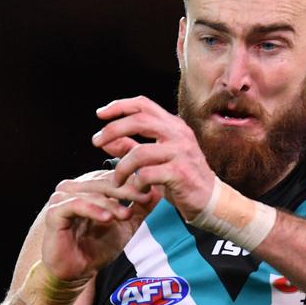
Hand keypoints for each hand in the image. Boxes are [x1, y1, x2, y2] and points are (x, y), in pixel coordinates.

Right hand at [42, 169, 158, 280]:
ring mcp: (62, 198)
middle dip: (127, 190)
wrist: (76, 272)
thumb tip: (159, 192)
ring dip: (112, 203)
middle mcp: (75, 188)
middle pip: (104, 181)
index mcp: (90, 187)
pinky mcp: (54, 212)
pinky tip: (108, 219)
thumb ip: (140, 209)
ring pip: (92, 193)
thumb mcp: (125, 227)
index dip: (133, 182)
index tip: (152, 190)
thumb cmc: (96, 248)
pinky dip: (93, 210)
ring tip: (127, 214)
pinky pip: (75, 206)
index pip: (114, 176)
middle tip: (144, 197)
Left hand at [92, 95, 215, 221]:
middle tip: (96, 142)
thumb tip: (107, 141)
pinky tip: (139, 191)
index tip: (100, 114)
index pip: (143, 104)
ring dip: (121, 168)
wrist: (210, 200)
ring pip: (139, 152)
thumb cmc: (181, 179)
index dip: (119, 106)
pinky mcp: (180, 173)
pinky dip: (137, 184)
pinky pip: (148, 175)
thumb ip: (132, 147)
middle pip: (139, 121)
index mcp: (173, 125)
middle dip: (112, 130)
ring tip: (116, 181)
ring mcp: (181, 152)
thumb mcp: (157, 158)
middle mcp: (178, 134)